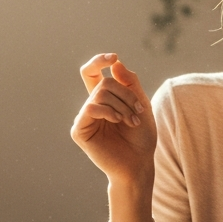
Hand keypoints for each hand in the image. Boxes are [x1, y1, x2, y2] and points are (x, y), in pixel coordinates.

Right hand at [71, 53, 155, 184]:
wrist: (139, 164)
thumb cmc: (141, 138)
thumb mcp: (142, 105)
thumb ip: (130, 83)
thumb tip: (115, 63)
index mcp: (103, 99)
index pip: (93, 73)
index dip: (99, 61)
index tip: (113, 57)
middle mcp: (91, 106)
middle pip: (104, 83)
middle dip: (126, 94)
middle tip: (138, 111)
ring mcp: (84, 118)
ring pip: (99, 94)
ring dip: (122, 105)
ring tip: (132, 121)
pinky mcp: (80, 130)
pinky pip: (90, 108)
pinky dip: (108, 112)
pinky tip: (118, 121)